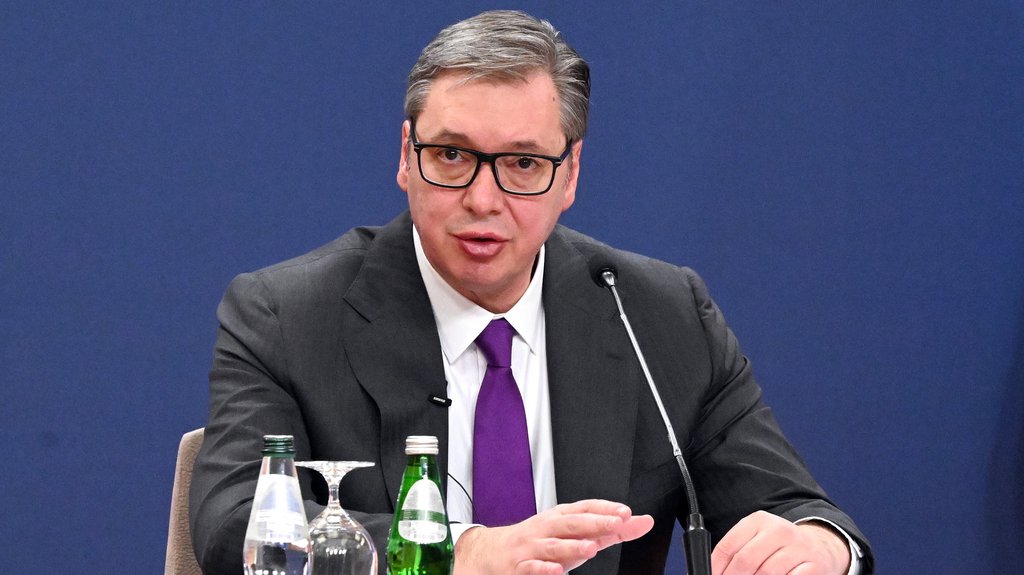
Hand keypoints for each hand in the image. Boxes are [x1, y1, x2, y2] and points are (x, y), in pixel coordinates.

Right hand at [453, 499, 653, 574]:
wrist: (493, 552)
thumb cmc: (541, 542)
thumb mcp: (575, 533)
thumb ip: (610, 530)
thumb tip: (643, 522)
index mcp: (561, 517)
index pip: (585, 507)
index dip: (605, 508)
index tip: (625, 512)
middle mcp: (547, 528)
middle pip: (572, 522)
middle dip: (595, 522)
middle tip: (616, 522)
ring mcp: (533, 547)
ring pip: (554, 545)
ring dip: (572, 546)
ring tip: (590, 547)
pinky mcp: (520, 566)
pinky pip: (533, 568)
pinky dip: (544, 569)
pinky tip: (557, 572)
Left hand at [711, 511, 849, 574]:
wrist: (820, 547)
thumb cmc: (779, 546)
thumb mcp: (757, 539)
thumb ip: (736, 552)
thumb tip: (715, 571)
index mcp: (759, 521)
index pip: (729, 545)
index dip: (717, 567)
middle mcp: (779, 530)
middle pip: (746, 560)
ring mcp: (798, 547)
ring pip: (767, 572)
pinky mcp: (813, 566)